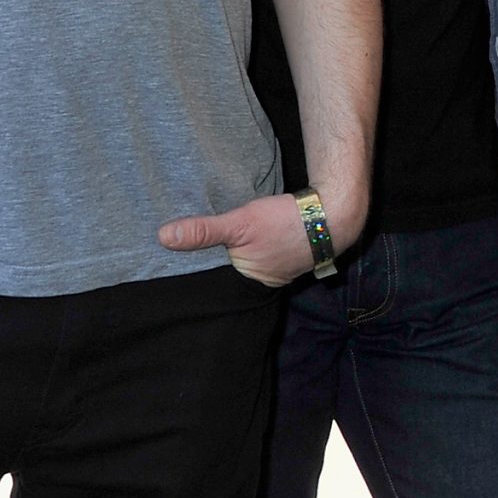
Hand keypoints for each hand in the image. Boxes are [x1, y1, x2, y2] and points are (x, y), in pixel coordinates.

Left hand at [157, 193, 319, 286]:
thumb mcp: (241, 223)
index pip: (211, 283)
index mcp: (248, 285)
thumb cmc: (287, 222)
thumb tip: (163, 237)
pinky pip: (257, 256)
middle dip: (208, 263)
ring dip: (227, 254)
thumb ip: (204, 230)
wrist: (334, 213)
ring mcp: (275, 271)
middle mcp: (261, 284)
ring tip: (202, 243)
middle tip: (181, 249)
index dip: (193, 272)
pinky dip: (246, 248)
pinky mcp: (284, 256)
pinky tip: (238, 237)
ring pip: (242, 265)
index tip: (169, 262)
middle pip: (226, 275)